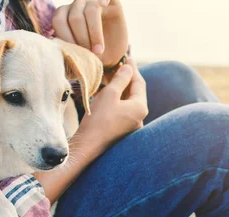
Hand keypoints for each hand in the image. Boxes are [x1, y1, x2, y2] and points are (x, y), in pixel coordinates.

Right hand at [33, 58, 146, 203]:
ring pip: (128, 102)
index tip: (127, 57)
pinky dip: (116, 101)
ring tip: (109, 78)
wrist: (89, 146)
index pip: (139, 83)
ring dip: (120, 90)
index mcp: (140, 108)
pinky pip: (122, 112)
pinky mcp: (122, 132)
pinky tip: (107, 95)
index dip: (132, 69)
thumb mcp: (110, 95)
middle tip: (116, 66)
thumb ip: (121, 79)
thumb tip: (129, 67)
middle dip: (125, 79)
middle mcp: (140, 118)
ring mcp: (132, 127)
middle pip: (134, 93)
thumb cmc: (99, 120)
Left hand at [52, 0, 128, 66]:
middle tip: (91, 55)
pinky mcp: (110, 0)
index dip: (66, 38)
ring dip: (94, 33)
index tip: (76, 54)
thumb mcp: (80, 55)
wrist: (114, 51)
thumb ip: (70, 50)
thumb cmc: (94, 54)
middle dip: (82, 39)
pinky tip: (103, 4)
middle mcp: (76, 5)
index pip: (59, 21)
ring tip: (98, 50)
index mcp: (64, 16)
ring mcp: (93, 1)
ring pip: (89, 11)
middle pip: (74, 17)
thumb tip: (60, 53)